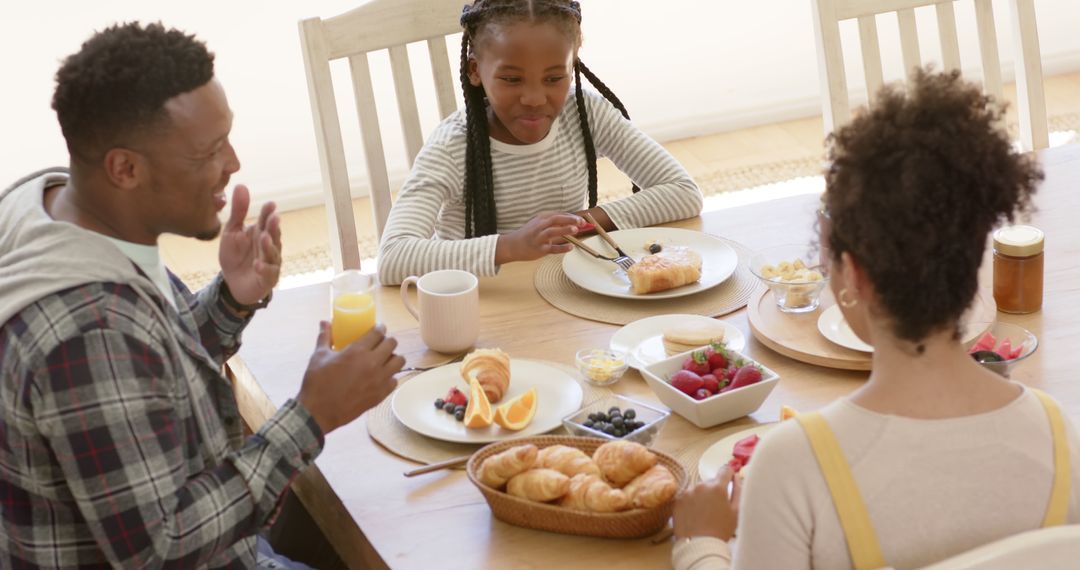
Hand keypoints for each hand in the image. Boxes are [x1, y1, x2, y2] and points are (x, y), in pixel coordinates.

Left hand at [219, 185, 281, 304]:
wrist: (232, 282)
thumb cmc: (235, 255)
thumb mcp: (232, 231)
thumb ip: (238, 211)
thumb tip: (241, 185)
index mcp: (261, 232)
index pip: (266, 220)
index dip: (268, 213)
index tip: (270, 204)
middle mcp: (269, 246)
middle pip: (273, 235)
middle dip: (273, 227)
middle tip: (273, 218)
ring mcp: (270, 262)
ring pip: (273, 253)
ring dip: (269, 246)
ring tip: (264, 238)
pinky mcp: (268, 278)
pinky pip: (268, 273)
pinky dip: (264, 269)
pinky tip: (257, 265)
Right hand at [298, 322, 404, 434]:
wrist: (319, 412)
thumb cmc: (317, 382)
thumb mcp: (319, 356)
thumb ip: (324, 337)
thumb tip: (324, 322)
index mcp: (357, 351)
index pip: (378, 333)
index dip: (380, 328)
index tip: (379, 328)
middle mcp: (372, 364)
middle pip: (392, 344)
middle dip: (387, 341)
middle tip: (380, 343)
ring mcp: (379, 380)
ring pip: (399, 361)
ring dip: (393, 357)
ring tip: (384, 359)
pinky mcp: (380, 395)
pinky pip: (395, 380)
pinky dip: (390, 377)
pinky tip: (381, 377)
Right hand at [494, 212, 583, 264]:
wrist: (513, 245)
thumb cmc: (529, 234)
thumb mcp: (539, 223)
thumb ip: (552, 222)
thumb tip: (571, 221)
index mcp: (541, 218)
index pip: (558, 214)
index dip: (570, 216)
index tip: (581, 219)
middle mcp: (539, 226)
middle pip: (555, 220)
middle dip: (569, 219)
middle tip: (581, 221)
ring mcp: (538, 238)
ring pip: (552, 232)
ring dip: (564, 230)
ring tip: (576, 229)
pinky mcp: (539, 249)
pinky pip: (551, 248)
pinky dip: (562, 248)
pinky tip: (571, 247)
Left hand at [672, 464, 740, 540]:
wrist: (699, 545)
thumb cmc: (721, 530)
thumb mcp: (736, 511)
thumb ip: (738, 491)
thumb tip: (736, 476)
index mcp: (717, 487)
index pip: (725, 470)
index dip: (728, 475)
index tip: (729, 482)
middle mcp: (700, 485)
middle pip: (710, 482)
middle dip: (714, 490)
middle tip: (716, 507)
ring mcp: (687, 492)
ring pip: (698, 489)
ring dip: (701, 496)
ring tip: (704, 513)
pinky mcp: (677, 501)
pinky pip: (687, 497)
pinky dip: (691, 503)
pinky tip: (694, 515)